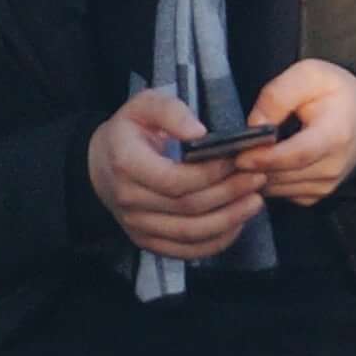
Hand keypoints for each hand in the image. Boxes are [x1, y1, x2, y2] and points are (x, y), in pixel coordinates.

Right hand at [89, 90, 266, 259]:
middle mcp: (129, 200)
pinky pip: (187, 251)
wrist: (98, 164)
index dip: (211, 174)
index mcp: (127, 164)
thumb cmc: (129, 131)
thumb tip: (200, 133)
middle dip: (229, 194)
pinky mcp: (147, 241)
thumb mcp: (144, 105)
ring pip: (191, 233)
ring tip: (255, 201)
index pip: (175, 180)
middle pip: (188, 208)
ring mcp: (137, 225)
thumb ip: (171, 111)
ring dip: (229, 220)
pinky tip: (237, 223)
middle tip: (257, 179)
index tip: (236, 160)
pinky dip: (216, 241)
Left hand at [240, 59, 355, 204]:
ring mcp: (325, 186)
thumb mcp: (309, 75)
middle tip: (224, 153)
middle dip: (251, 167)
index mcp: (334, 135)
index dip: (266, 157)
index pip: (297, 154)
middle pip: (282, 175)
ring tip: (239, 155)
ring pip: (278, 188)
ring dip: (255, 176)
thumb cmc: (335, 93)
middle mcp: (332, 168)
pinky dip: (266, 182)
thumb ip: (278, 95)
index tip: (238, 155)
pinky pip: (282, 194)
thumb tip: (252, 126)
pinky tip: (259, 163)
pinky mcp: (316, 195)